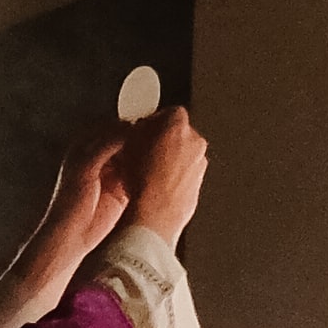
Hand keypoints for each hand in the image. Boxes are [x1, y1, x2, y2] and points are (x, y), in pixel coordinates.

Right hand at [129, 104, 208, 239]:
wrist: (155, 216)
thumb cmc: (143, 183)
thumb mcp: (128, 145)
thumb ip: (139, 130)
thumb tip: (141, 129)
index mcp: (178, 125)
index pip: (169, 112)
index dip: (154, 121)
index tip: (145, 129)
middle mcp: (195, 141)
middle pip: (180, 133)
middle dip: (165, 140)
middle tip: (146, 151)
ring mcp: (200, 164)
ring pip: (185, 155)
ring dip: (171, 160)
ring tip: (150, 173)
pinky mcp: (199, 184)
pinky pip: (187, 175)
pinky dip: (176, 178)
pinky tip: (158, 188)